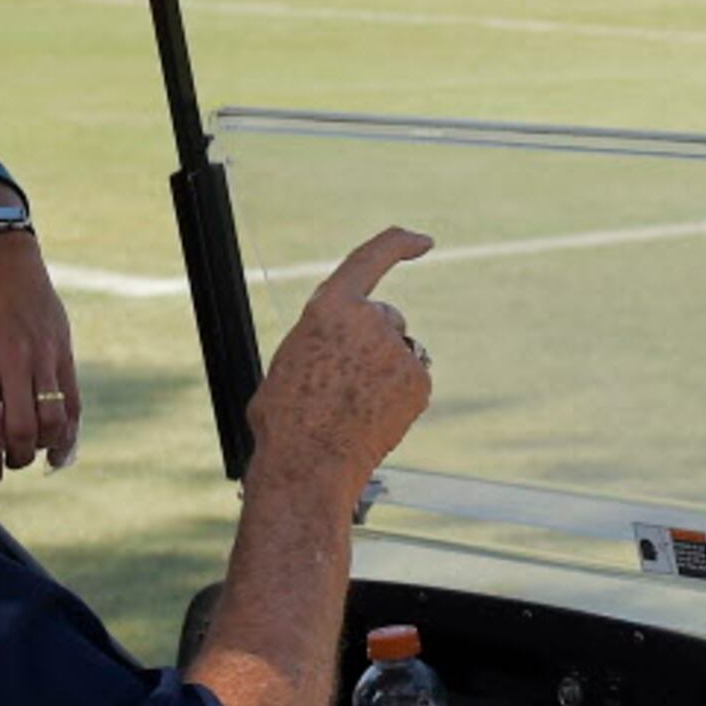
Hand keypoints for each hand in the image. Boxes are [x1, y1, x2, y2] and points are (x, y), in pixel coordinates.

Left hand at [0, 182, 79, 483]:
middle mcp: (12, 361)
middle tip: (10, 463)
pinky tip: (62, 448)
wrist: (2, 263)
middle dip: (17, 457)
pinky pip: (72, 401)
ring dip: (43, 447)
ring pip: (51, 419)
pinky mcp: (64, 354)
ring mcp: (42, 357)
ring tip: (34, 454)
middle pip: (22, 428)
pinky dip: (69, 431)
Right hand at [247, 227, 434, 491]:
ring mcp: (399, 351)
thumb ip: (324, 337)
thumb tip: (345, 350)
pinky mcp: (418, 381)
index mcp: (330, 308)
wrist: (308, 464)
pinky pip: (411, 380)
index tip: (420, 241)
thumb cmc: (285, 418)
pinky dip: (398, 395)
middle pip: (385, 318)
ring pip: (397, 352)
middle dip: (372, 340)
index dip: (397, 244)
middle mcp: (371, 321)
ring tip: (352, 405)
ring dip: (383, 369)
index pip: (370, 259)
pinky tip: (372, 418)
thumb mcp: (291, 358)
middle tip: (344, 381)